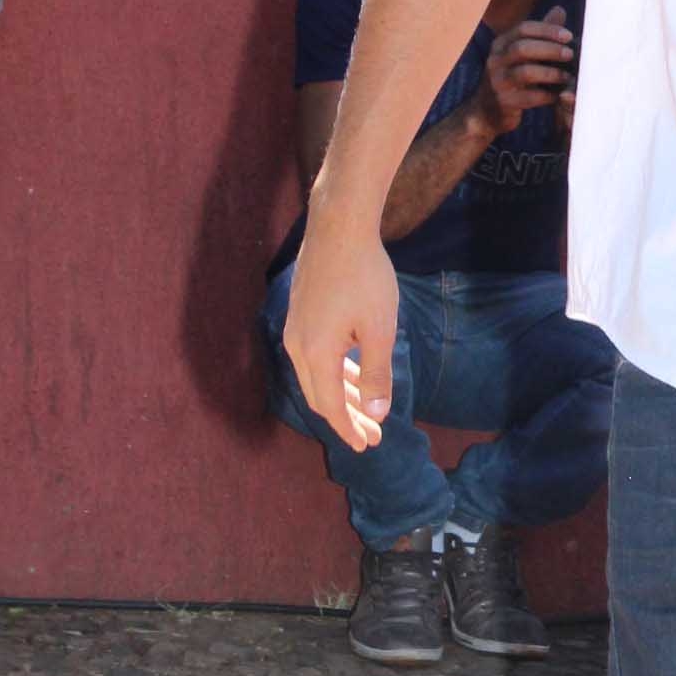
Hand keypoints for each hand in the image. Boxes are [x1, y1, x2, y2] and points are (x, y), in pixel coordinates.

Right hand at [284, 209, 398, 452]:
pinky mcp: (301, 315)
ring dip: (342, 396)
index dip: (348, 428)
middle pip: (320, 396)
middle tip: (371, 438)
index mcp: (316, 352)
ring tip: (367, 412)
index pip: (330, 405)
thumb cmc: (365, 277)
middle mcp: (297, 345)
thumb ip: (377, 373)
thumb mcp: (380, 329)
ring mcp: (296, 329)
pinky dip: (335, 373)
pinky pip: (315, 358)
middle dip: (345, 419)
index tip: (366, 446)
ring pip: (317, 377)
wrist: (339, 229)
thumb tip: (376, 414)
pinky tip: (354, 376)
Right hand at [481, 4, 575, 137]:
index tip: (569, 36)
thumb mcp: (521, 53)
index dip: (547, 30)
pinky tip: (558, 95)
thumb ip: (541, 33)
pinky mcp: (504, 102)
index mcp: (501, 43)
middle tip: (570, 54)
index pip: (523, 29)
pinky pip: (529, 97)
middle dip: (550, 50)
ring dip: (551, 73)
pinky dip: (546, 95)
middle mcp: (495, 60)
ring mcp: (498, 81)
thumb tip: (560, 10)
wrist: (488, 111)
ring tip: (567, 77)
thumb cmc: (512, 77)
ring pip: (525, 73)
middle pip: (523, 48)